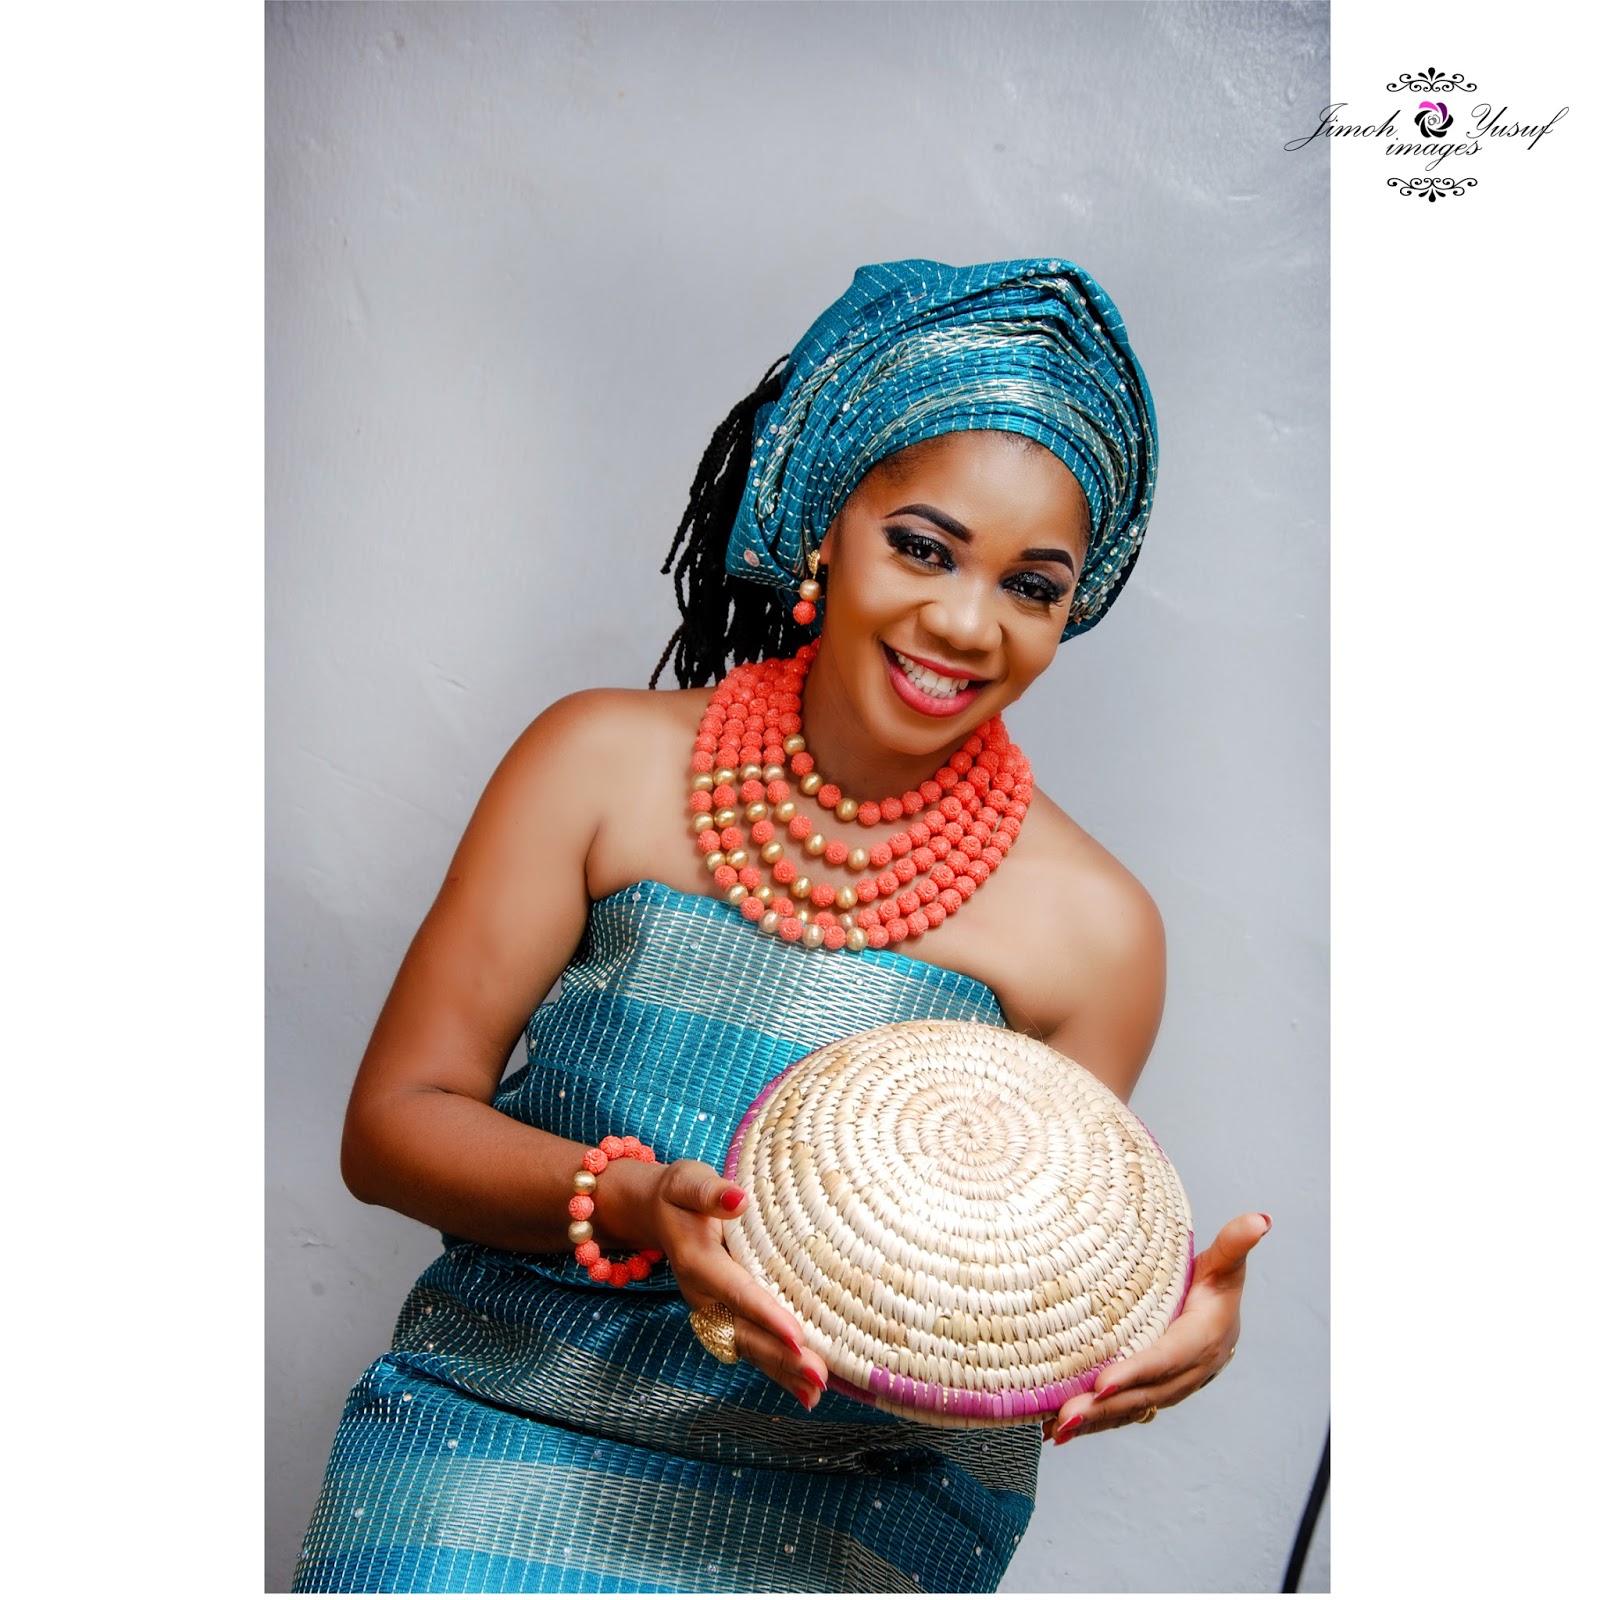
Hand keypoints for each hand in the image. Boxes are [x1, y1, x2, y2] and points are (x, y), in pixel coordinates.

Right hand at [646, 1159, 830, 1409]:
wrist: (655, 1213)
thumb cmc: (680, 1193)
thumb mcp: (688, 1182)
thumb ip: (710, 1193)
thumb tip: (738, 1200)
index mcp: (698, 1263)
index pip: (738, 1292)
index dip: (767, 1315)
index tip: (797, 1336)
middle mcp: (703, 1297)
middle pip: (745, 1332)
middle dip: (782, 1357)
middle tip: (819, 1377)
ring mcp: (711, 1312)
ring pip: (749, 1348)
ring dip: (782, 1372)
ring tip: (817, 1392)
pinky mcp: (721, 1318)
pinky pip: (749, 1348)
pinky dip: (776, 1371)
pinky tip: (803, 1391)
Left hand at [1045, 1212, 1269, 1443]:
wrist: (1224, 1319)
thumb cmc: (1218, 1285)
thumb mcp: (1225, 1263)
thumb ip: (1234, 1243)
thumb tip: (1260, 1219)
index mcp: (1202, 1340)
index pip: (1166, 1358)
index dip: (1136, 1372)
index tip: (1102, 1384)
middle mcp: (1187, 1372)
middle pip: (1143, 1393)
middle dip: (1105, 1407)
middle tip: (1065, 1414)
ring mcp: (1170, 1388)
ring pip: (1131, 1409)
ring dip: (1094, 1423)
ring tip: (1054, 1429)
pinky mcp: (1153, 1394)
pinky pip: (1124, 1413)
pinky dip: (1095, 1425)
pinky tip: (1058, 1433)